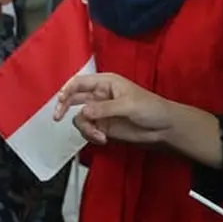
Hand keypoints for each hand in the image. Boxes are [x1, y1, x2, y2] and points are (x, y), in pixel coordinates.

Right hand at [53, 72, 173, 145]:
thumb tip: (84, 112)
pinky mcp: (103, 126)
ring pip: (80, 117)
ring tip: (99, 135)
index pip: (79, 82)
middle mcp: (99, 96)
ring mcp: (100, 112)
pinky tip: (102, 139)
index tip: (60, 102)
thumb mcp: (128, 105)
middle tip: (57, 117)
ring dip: (85, 127)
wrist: (164, 128)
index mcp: (105, 83)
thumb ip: (104, 108)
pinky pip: (87, 130)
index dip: (66, 90)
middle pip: (73, 98)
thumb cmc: (151, 108)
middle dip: (64, 107)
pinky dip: (90, 135)